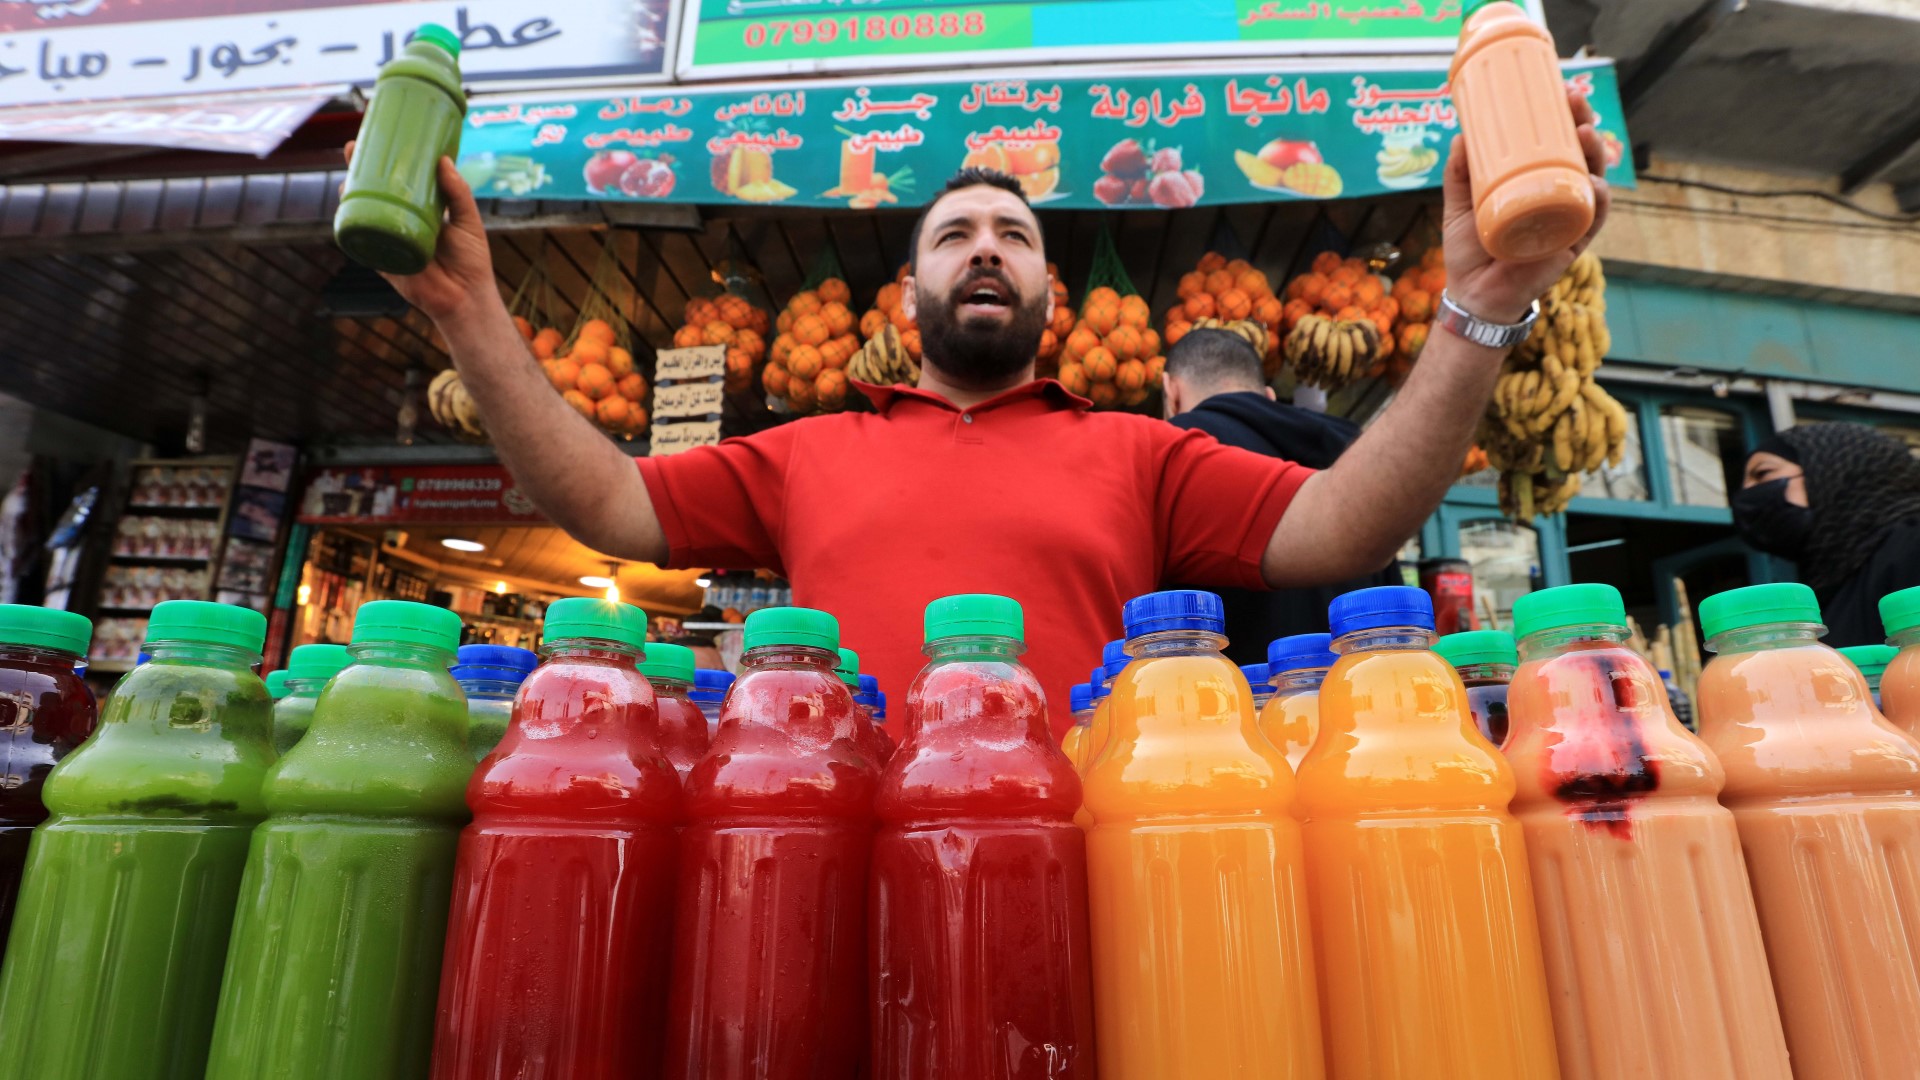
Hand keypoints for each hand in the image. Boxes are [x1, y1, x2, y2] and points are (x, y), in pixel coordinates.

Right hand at [341, 144, 497, 321]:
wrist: (467, 298)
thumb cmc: (472, 261)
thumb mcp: (469, 220)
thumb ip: (459, 193)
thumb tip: (443, 160)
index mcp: (419, 211)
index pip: (397, 182)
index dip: (384, 163)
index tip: (375, 139)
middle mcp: (400, 223)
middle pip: (374, 193)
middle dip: (358, 171)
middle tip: (352, 149)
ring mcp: (389, 241)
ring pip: (363, 214)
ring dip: (348, 196)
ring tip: (346, 176)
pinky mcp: (383, 262)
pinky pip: (362, 243)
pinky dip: (351, 228)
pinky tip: (344, 210)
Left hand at [1441, 88, 1610, 324]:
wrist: (1472, 295)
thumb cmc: (1469, 250)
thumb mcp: (1459, 204)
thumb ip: (1459, 172)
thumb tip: (1461, 134)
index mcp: (1534, 183)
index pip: (1557, 144)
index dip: (1564, 117)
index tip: (1561, 90)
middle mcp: (1555, 197)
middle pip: (1580, 155)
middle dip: (1585, 124)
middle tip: (1575, 100)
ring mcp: (1566, 219)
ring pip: (1593, 180)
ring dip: (1596, 155)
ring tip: (1586, 133)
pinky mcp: (1570, 244)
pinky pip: (1592, 219)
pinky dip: (1597, 200)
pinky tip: (1596, 183)